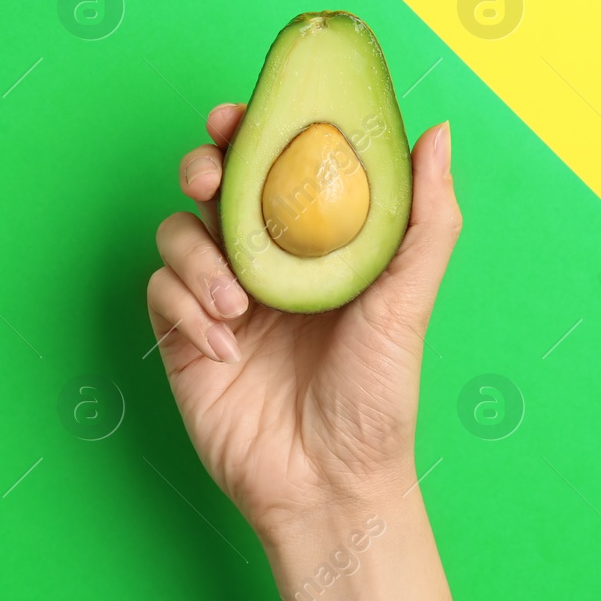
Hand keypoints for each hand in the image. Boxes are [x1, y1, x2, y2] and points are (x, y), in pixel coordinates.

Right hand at [145, 103, 460, 539]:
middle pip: (215, 184)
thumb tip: (440, 133)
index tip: (240, 115)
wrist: (328, 485)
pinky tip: (223, 345)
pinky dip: (184, 306)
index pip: (276, 164)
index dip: (252, 129)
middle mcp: (264, 261)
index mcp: (315, 244)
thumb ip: (425, 217)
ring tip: (237, 306)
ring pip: (178, 232)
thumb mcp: (408, 302)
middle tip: (211, 176)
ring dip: (197, 255)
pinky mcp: (184, 337)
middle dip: (204, 166)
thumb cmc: (378, 399)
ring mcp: (220, 298)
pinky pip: (160, 291)